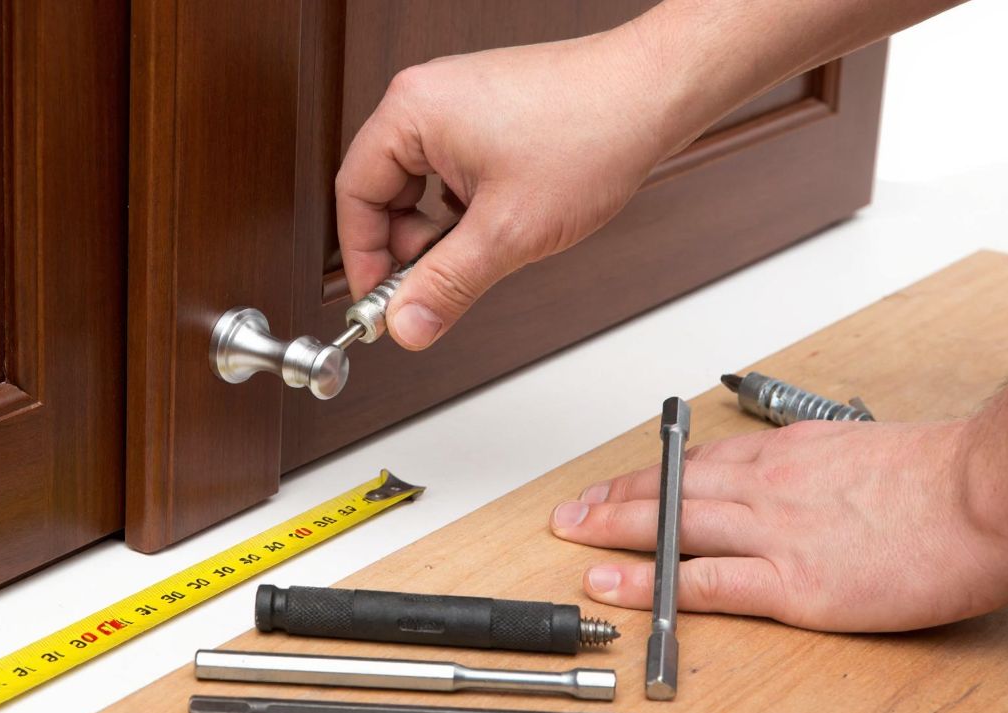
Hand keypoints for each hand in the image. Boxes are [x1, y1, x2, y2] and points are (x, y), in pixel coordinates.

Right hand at [335, 29, 672, 349]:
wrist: (654, 93)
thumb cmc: (592, 133)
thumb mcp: (507, 232)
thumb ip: (446, 284)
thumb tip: (406, 324)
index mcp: (412, 111)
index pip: (353, 195)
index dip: (364, 259)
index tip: (382, 303)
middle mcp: (427, 97)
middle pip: (382, 191)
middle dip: (407, 247)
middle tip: (434, 284)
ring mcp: (457, 102)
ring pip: (420, 185)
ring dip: (440, 230)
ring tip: (482, 247)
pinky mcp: (486, 112)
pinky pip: (450, 170)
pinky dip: (465, 207)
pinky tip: (500, 223)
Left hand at [549, 420, 1007, 631]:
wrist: (983, 493)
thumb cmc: (943, 475)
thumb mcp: (863, 451)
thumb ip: (821, 469)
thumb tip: (807, 481)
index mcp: (787, 457)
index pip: (696, 465)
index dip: (647, 478)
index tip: (615, 486)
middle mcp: (767, 487)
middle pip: (670, 490)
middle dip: (613, 502)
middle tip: (570, 511)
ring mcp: (773, 534)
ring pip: (672, 527)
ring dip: (614, 532)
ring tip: (571, 537)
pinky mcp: (793, 584)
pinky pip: (702, 581)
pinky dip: (651, 583)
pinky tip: (614, 583)